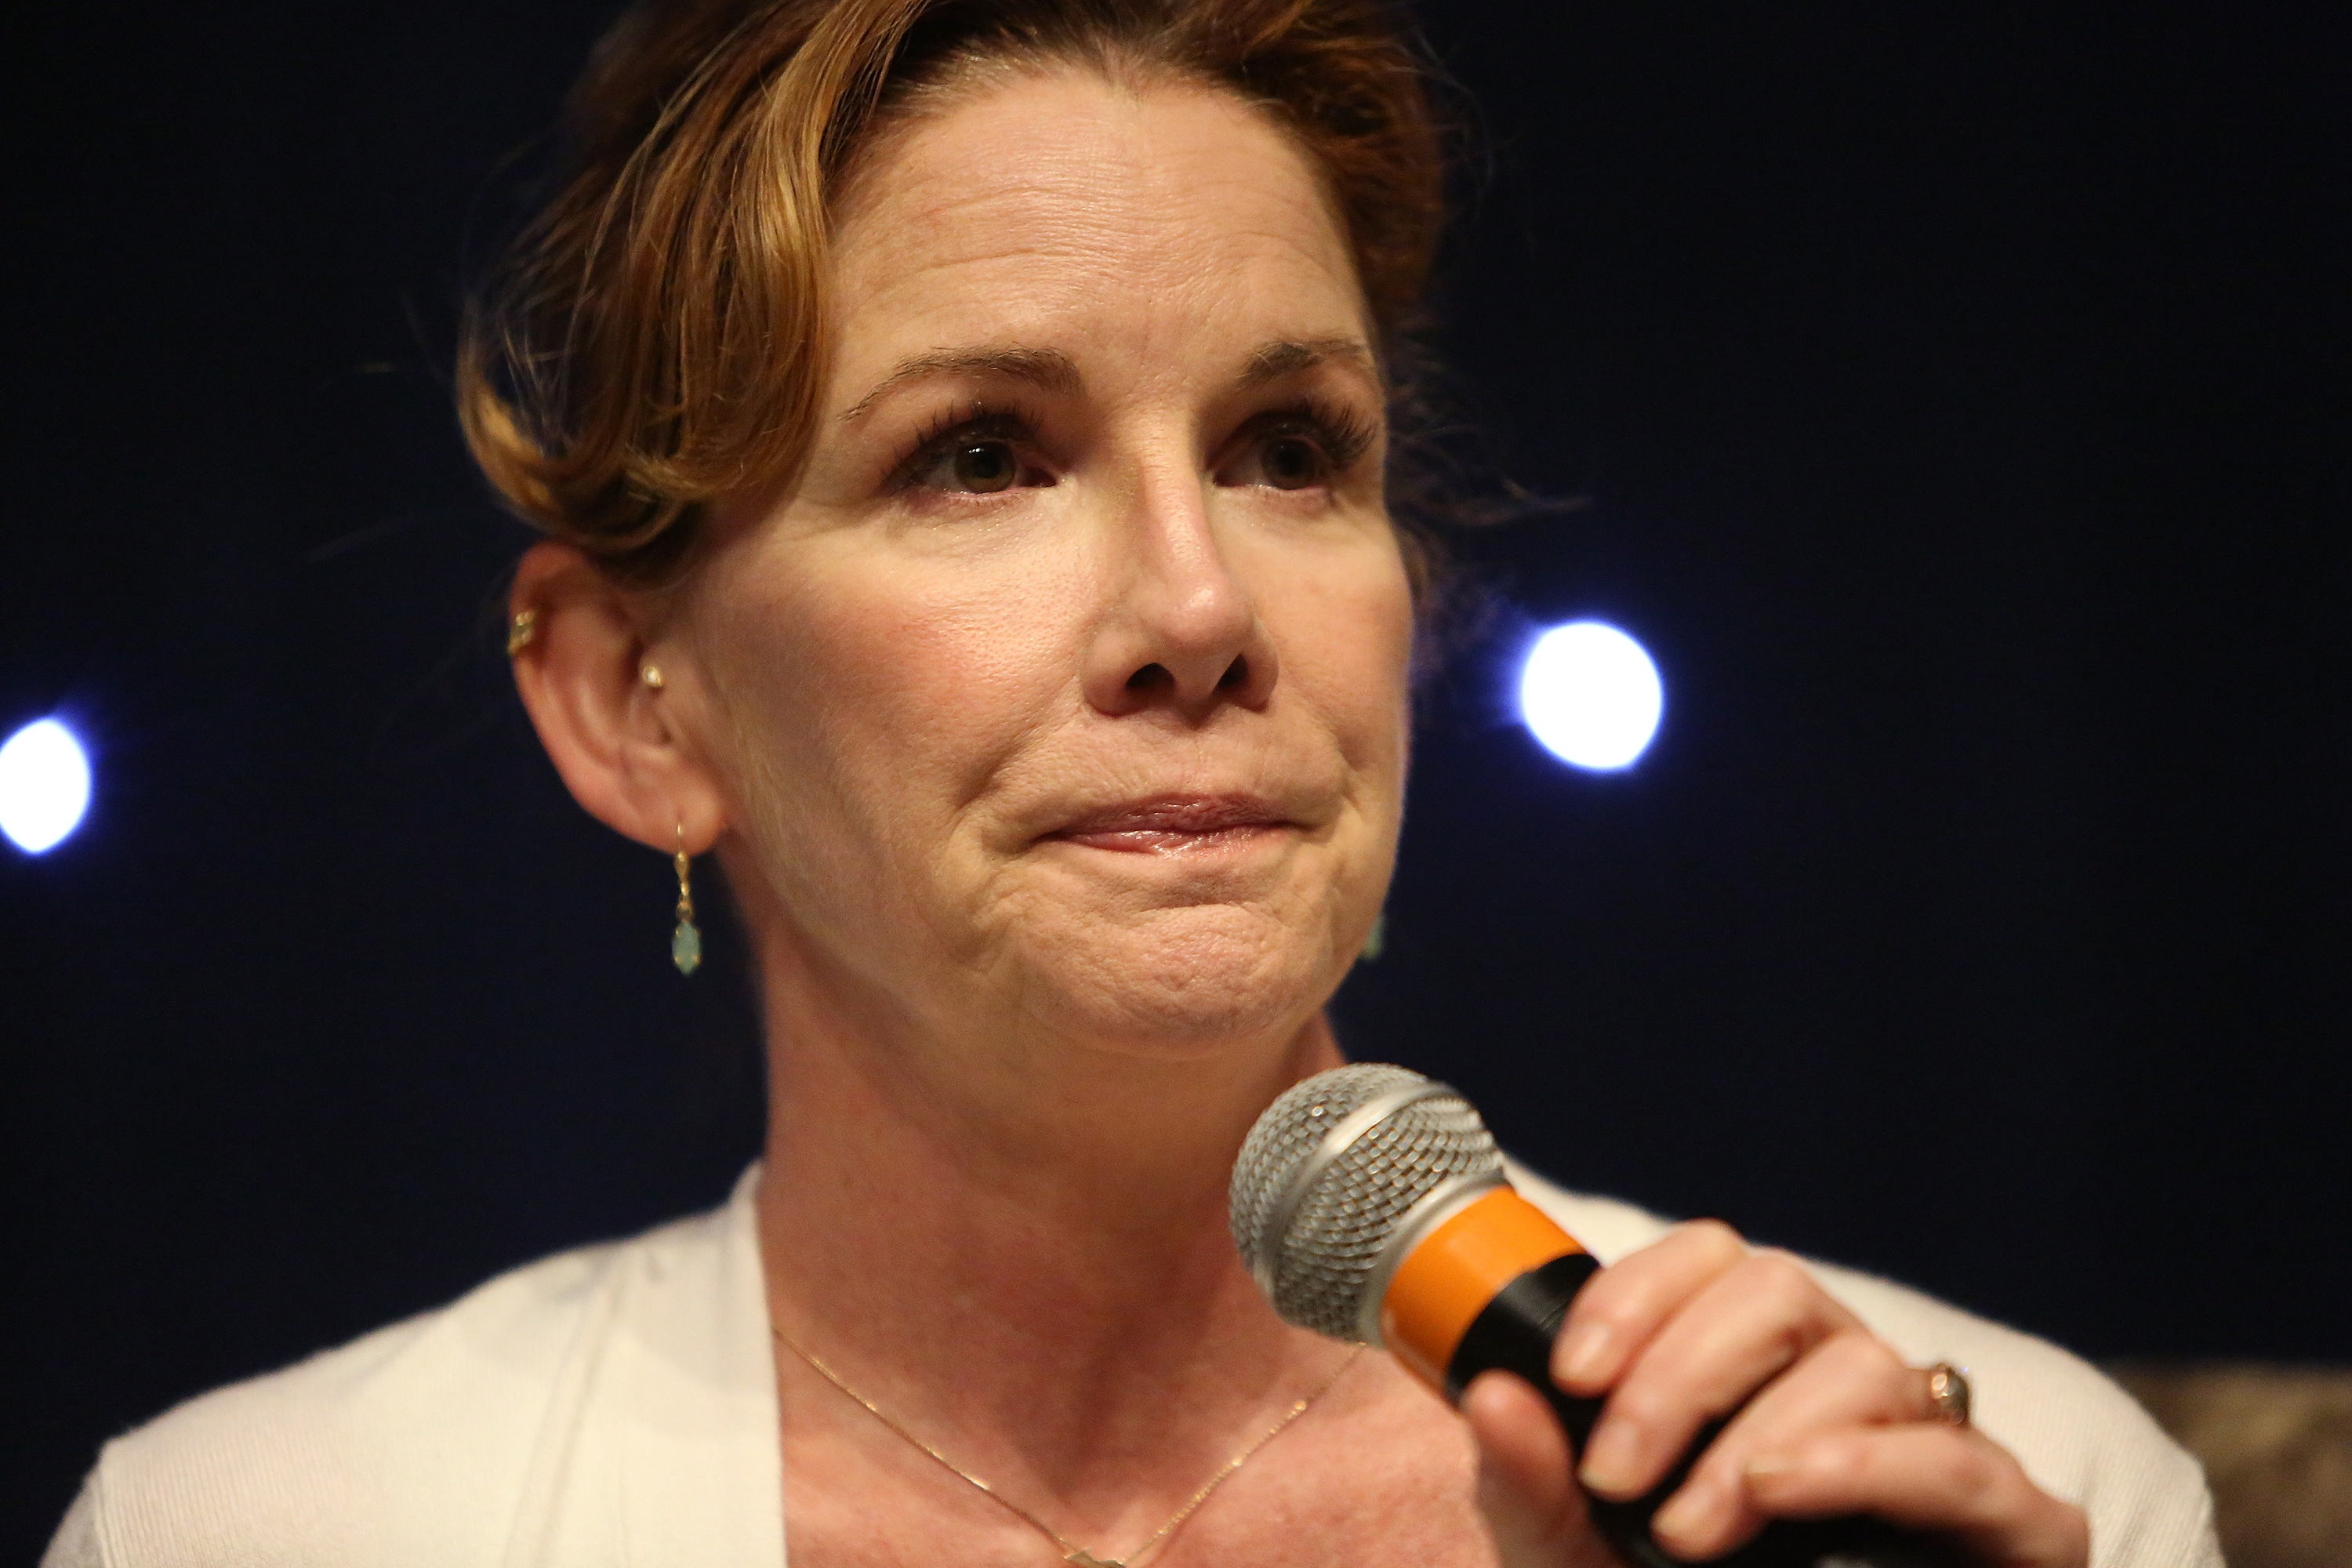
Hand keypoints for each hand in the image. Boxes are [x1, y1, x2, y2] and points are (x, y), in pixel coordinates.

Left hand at [1464, 1220, 2089, 1567]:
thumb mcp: (1581, 1558)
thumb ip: (1531, 1486)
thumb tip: (1485, 1393)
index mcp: (1752, 1368)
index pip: (1707, 1262)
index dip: (1636, 1296)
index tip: (1570, 1375)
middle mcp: (1842, 1382)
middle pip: (1776, 1290)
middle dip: (1679, 1373)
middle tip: (1614, 1477)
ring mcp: (1931, 1446)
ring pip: (1860, 1363)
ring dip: (1755, 1438)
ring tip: (1685, 1530)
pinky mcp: (2013, 1525)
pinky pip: (1958, 1463)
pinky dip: (1863, 1466)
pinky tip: (1780, 1489)